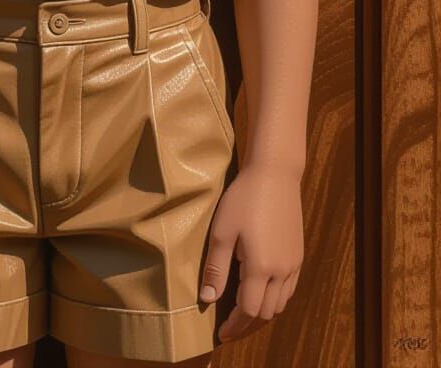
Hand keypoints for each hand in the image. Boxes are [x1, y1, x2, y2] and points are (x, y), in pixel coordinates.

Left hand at [199, 162, 303, 343]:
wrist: (275, 174)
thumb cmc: (243, 199)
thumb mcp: (222, 232)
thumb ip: (216, 269)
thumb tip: (208, 300)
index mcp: (261, 267)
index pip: (248, 310)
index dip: (234, 325)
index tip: (221, 332)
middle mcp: (282, 271)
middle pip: (266, 312)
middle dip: (247, 323)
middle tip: (229, 324)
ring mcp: (294, 263)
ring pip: (280, 303)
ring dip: (262, 312)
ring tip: (243, 309)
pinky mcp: (298, 254)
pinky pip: (289, 289)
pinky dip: (275, 298)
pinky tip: (261, 290)